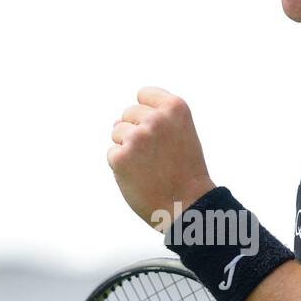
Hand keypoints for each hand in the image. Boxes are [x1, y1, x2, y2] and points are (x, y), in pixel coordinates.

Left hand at [107, 86, 214, 229]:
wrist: (188, 205)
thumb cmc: (185, 172)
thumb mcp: (182, 132)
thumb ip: (160, 118)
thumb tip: (118, 120)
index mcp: (175, 108)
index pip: (144, 94)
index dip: (147, 114)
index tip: (159, 133)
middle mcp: (156, 119)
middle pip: (127, 114)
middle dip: (136, 132)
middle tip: (157, 156)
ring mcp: (137, 137)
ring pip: (117, 132)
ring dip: (128, 148)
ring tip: (150, 166)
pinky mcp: (121, 157)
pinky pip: (112, 154)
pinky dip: (122, 167)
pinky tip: (141, 177)